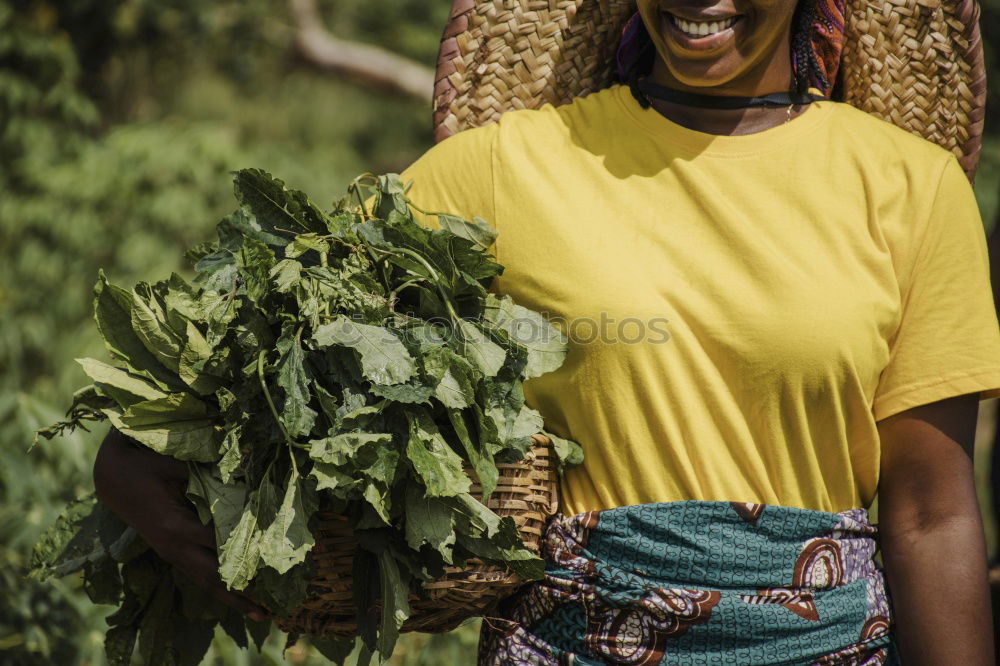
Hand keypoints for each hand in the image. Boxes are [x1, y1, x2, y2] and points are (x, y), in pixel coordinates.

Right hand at [93, 428, 266, 620]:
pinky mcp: (172, 552)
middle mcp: (174, 546)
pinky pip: (198, 574)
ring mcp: (171, 552)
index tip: (272, 563)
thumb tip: (246, 474)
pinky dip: (219, 586)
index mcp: (176, 526)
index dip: (244, 553)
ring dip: (233, 598)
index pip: (218, 544)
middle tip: (270, 609)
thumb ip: (208, 474)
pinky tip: (236, 596)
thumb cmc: (146, 465)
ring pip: (205, 581)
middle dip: (242, 592)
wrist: (113, 478)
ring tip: (260, 614)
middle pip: (213, 575)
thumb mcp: (177, 464)